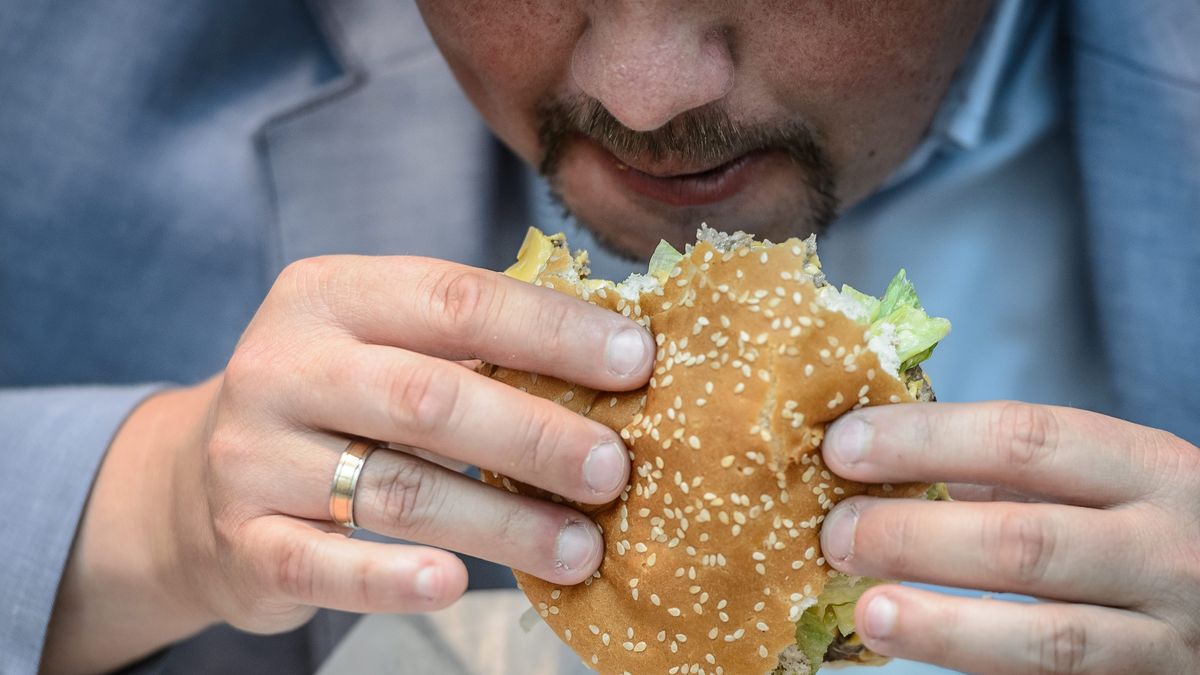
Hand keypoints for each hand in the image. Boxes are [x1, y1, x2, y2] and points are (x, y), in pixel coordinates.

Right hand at [43, 256, 652, 673]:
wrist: (194, 479)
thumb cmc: (334, 400)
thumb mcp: (383, 344)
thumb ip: (473, 346)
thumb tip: (619, 360)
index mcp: (331, 295)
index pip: (456, 299)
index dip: (554, 330)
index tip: (639, 362)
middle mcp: (283, 365)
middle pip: (428, 397)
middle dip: (536, 435)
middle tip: (616, 470)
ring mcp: (253, 456)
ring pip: (394, 489)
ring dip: (501, 523)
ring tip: (580, 547)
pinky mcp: (243, 540)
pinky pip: (324, 566)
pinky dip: (393, 579)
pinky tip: (457, 585)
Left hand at [819, 401, 1199, 673]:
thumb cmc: (1144, 528)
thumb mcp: (1103, 482)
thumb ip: (1010, 470)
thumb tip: (877, 458)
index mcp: (1148, 468)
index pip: (1025, 438)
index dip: (924, 440)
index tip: (843, 446)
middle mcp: (1167, 550)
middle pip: (1026, 540)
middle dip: (916, 536)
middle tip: (837, 533)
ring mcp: (1166, 636)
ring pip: (1047, 637)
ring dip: (942, 625)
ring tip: (868, 611)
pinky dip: (979, 666)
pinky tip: (920, 651)